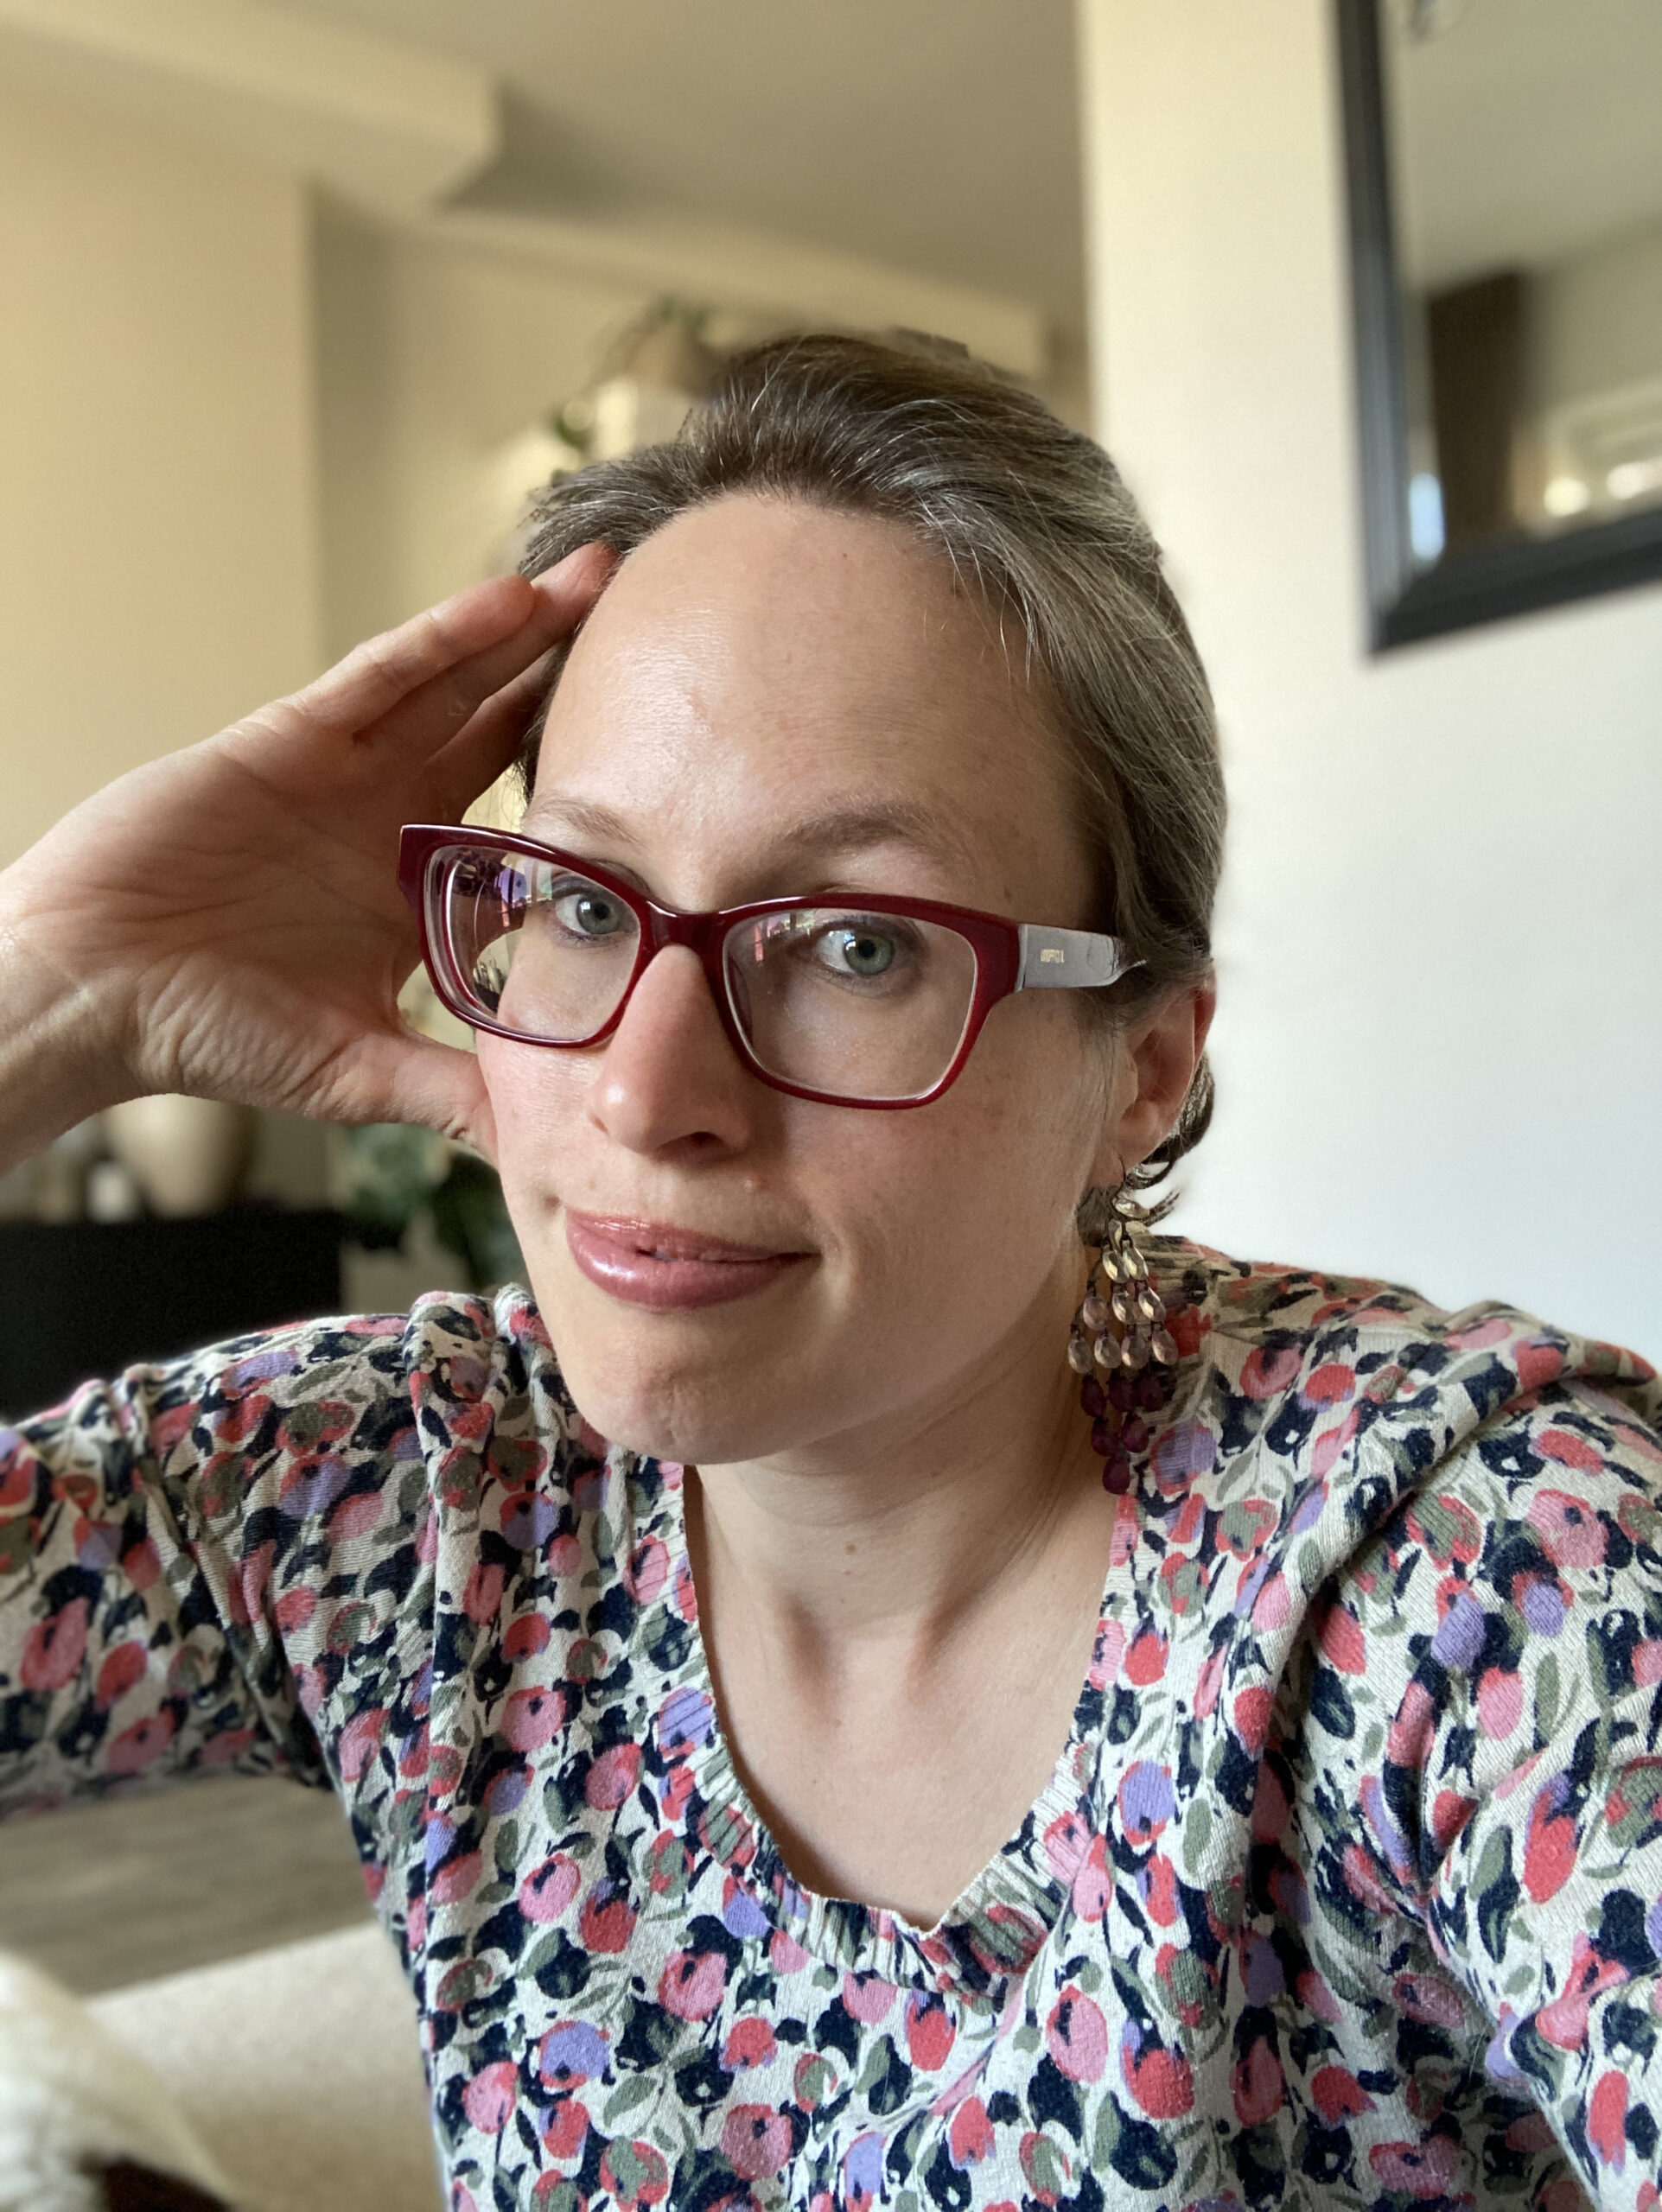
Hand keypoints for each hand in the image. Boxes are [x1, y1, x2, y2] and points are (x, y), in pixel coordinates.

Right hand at [0, 549, 611, 1169]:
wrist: (92, 994)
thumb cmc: (209, 1035)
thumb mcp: (357, 1072)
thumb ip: (451, 1095)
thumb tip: (545, 1145)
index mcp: (415, 895)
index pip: (525, 837)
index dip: (595, 802)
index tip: (680, 777)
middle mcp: (389, 821)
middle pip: (502, 736)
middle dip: (575, 686)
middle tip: (660, 633)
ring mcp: (343, 773)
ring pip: (455, 687)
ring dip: (526, 636)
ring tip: (602, 582)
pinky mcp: (290, 738)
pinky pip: (379, 677)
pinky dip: (443, 639)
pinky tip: (510, 603)